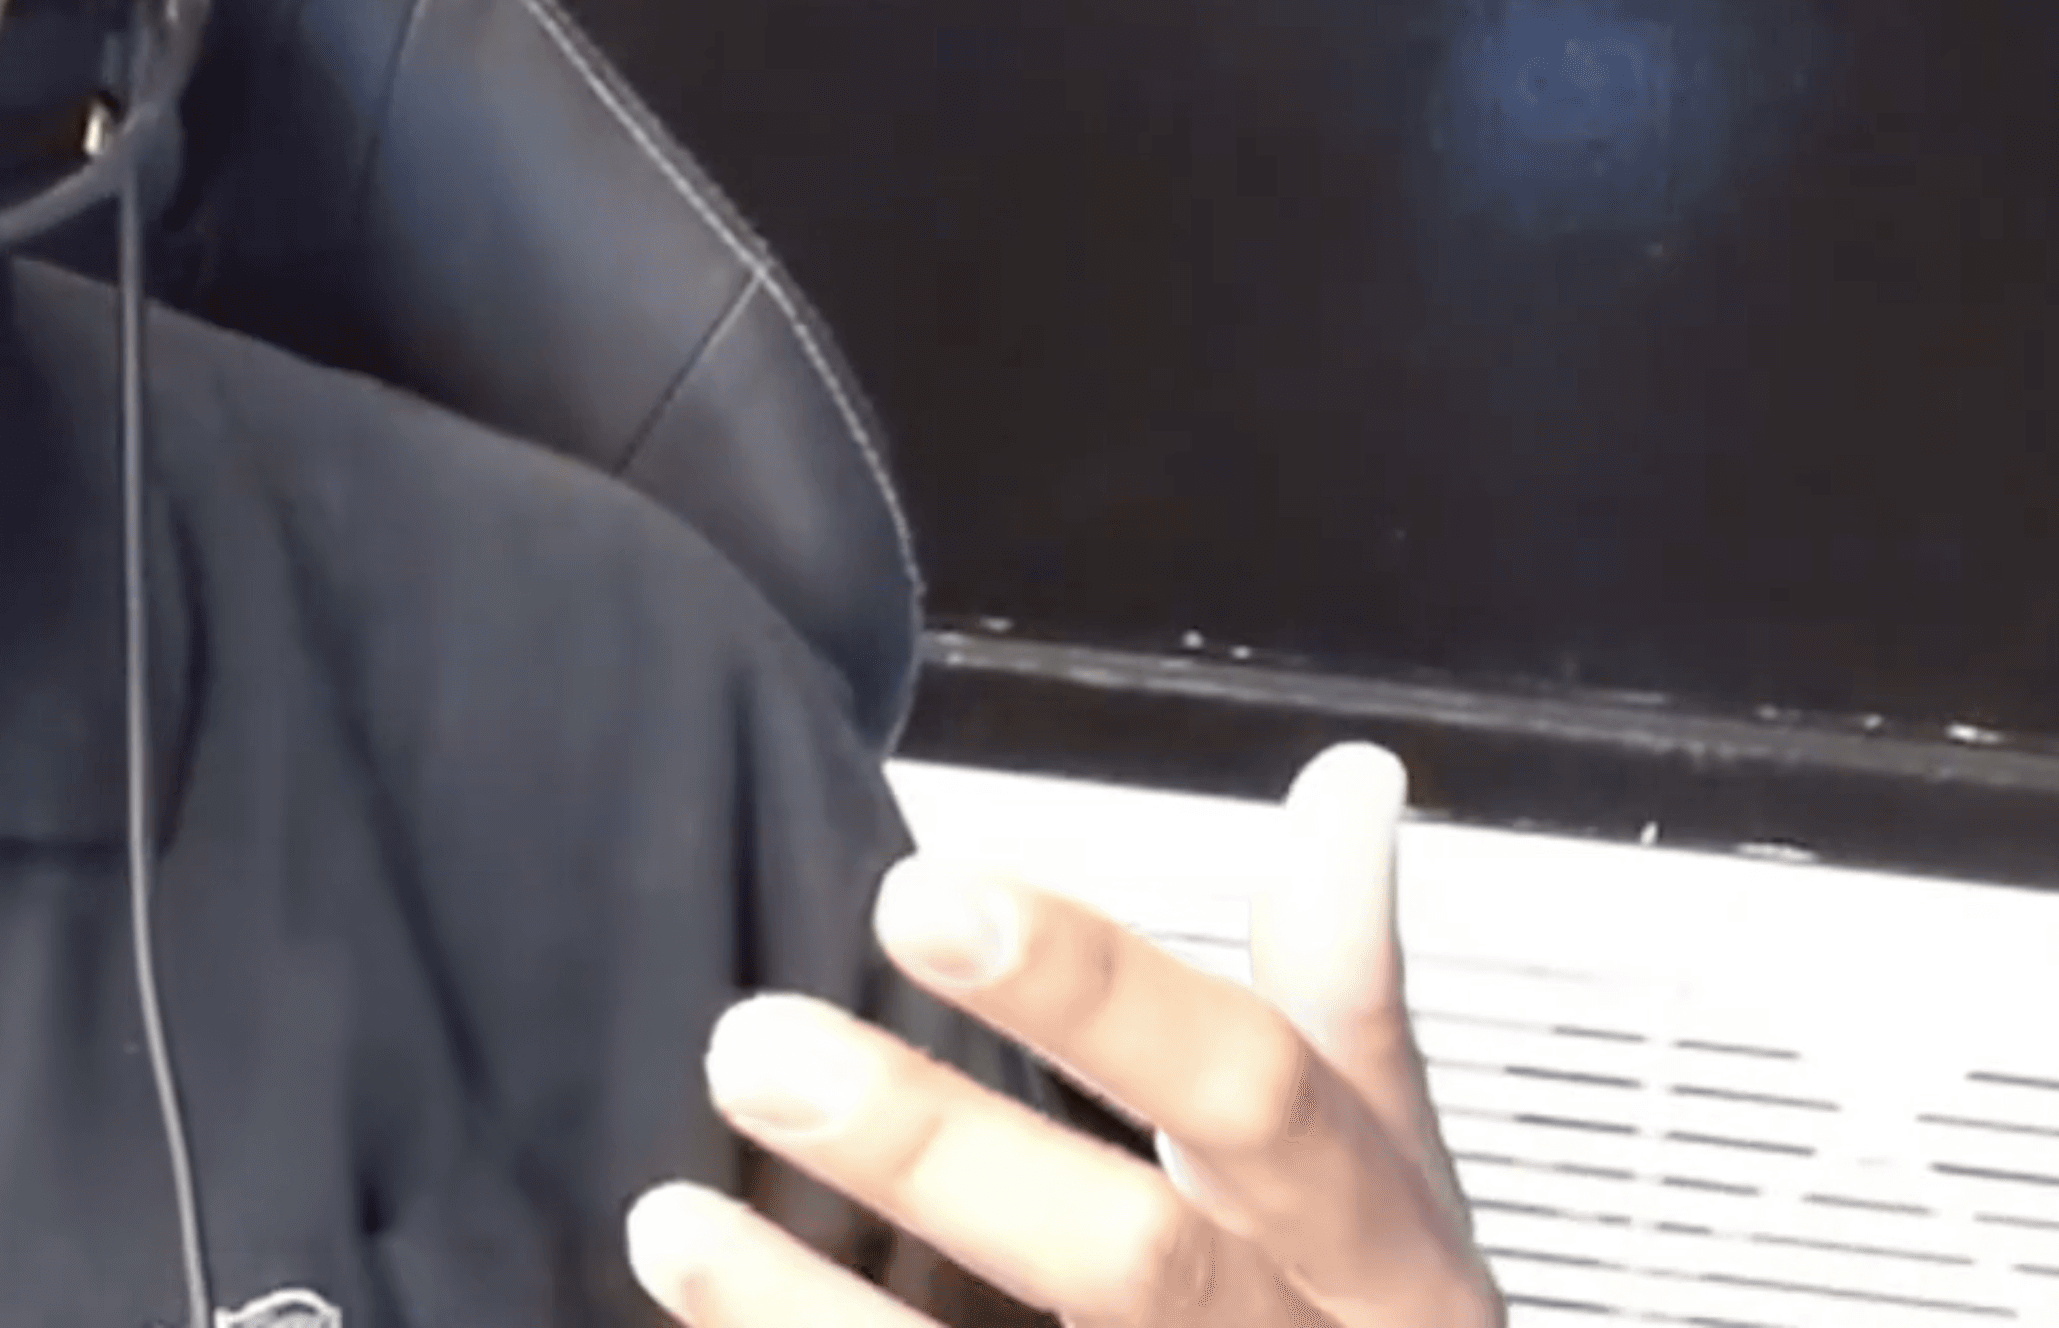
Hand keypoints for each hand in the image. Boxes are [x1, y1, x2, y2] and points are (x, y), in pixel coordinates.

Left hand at [628, 744, 1499, 1327]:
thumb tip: (1344, 784)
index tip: (919, 897)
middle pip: (1127, 1257)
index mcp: (1376, 1247)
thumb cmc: (1362, 1323)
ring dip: (815, 1314)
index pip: (1250, 1088)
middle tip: (756, 1046)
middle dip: (935, 1151)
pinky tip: (704, 1307)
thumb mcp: (1390, 1175)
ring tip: (668, 1224)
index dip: (1093, 992)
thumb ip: (1343, 995)